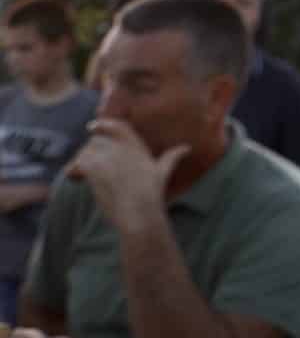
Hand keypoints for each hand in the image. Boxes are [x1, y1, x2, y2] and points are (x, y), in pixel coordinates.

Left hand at [67, 119, 186, 224]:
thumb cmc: (152, 194)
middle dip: (91, 150)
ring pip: (85, 151)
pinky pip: (78, 162)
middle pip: (97, 140)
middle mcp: (121, 148)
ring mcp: (107, 157)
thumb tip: (186, 148)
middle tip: (90, 164)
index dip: (103, 124)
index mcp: (137, 147)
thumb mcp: (163, 172)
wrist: (139, 212)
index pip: (117, 127)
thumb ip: (172, 157)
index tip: (92, 126)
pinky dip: (74, 169)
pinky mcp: (94, 168)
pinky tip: (76, 178)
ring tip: (84, 174)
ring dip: (82, 161)